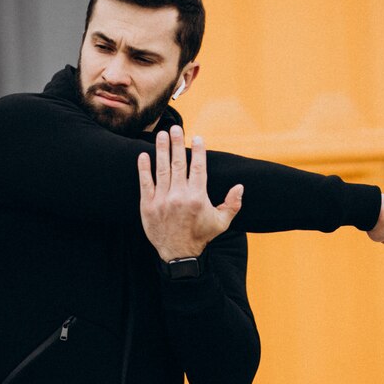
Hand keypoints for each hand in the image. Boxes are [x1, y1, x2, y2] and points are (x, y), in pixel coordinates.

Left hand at [138, 125, 243, 260]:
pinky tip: (144, 155)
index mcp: (197, 197)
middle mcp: (179, 196)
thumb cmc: (200, 236)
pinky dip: (144, 168)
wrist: (178, 254)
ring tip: (162, 135)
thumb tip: (240, 186)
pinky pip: (145, 183)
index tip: (197, 137)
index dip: (198, 150)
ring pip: (161, 169)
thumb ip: (232, 204)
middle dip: (177, 143)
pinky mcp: (148, 206)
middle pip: (178, 163)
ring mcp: (162, 200)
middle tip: (175, 128)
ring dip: (161, 150)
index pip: (198, 167)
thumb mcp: (221, 223)